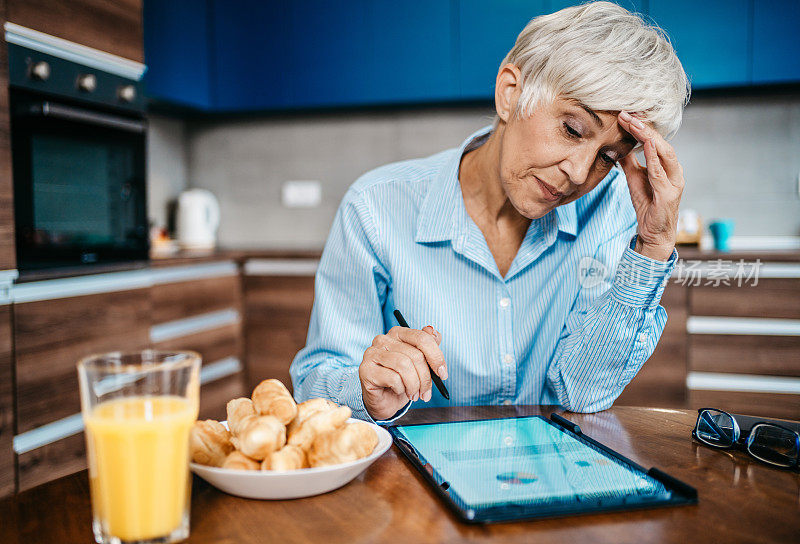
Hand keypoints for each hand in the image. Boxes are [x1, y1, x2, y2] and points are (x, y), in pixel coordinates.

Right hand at [359, 325, 446, 420]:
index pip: (422, 338)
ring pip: (404, 366)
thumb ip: (428, 346)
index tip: (443, 374)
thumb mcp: (419, 364)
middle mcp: (383, 339)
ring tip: (414, 394)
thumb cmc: (402, 380)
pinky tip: (398, 391)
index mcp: (398, 333)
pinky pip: (393, 378)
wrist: (383, 400)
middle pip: (415, 355)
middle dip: (425, 378)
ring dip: (414, 385)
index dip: (436, 357)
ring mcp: (372, 353)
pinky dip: (401, 388)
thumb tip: (435, 333)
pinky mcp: (365, 369)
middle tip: (426, 392)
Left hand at [617, 111, 684, 261]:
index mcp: (667, 166)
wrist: (653, 233)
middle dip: (644, 127)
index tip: (625, 114)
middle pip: (661, 143)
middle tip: (627, 113)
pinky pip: (661, 172)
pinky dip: (655, 157)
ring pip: (664, 153)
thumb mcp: (634, 179)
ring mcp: (674, 182)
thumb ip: (630, 162)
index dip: (641, 127)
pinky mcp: (669, 194)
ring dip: (648, 136)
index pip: (655, 141)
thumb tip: (620, 144)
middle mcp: (674, 171)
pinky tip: (648, 143)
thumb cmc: (647, 205)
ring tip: (635, 123)